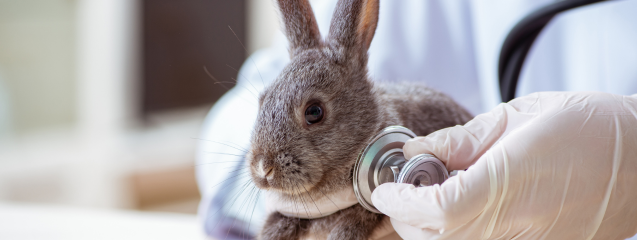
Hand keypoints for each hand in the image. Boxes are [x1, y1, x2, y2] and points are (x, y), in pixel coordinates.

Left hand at [371, 92, 636, 238]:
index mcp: (512, 183)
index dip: (403, 201)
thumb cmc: (590, 129)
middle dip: (406, 216)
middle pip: (437, 239)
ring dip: (428, 227)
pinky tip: (463, 206)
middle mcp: (518, 224)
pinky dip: (456, 233)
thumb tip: (415, 150)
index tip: (386, 186)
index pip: (439, 210)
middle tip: (402, 188)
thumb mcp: (519, 116)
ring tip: (432, 194)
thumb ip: (460, 139)